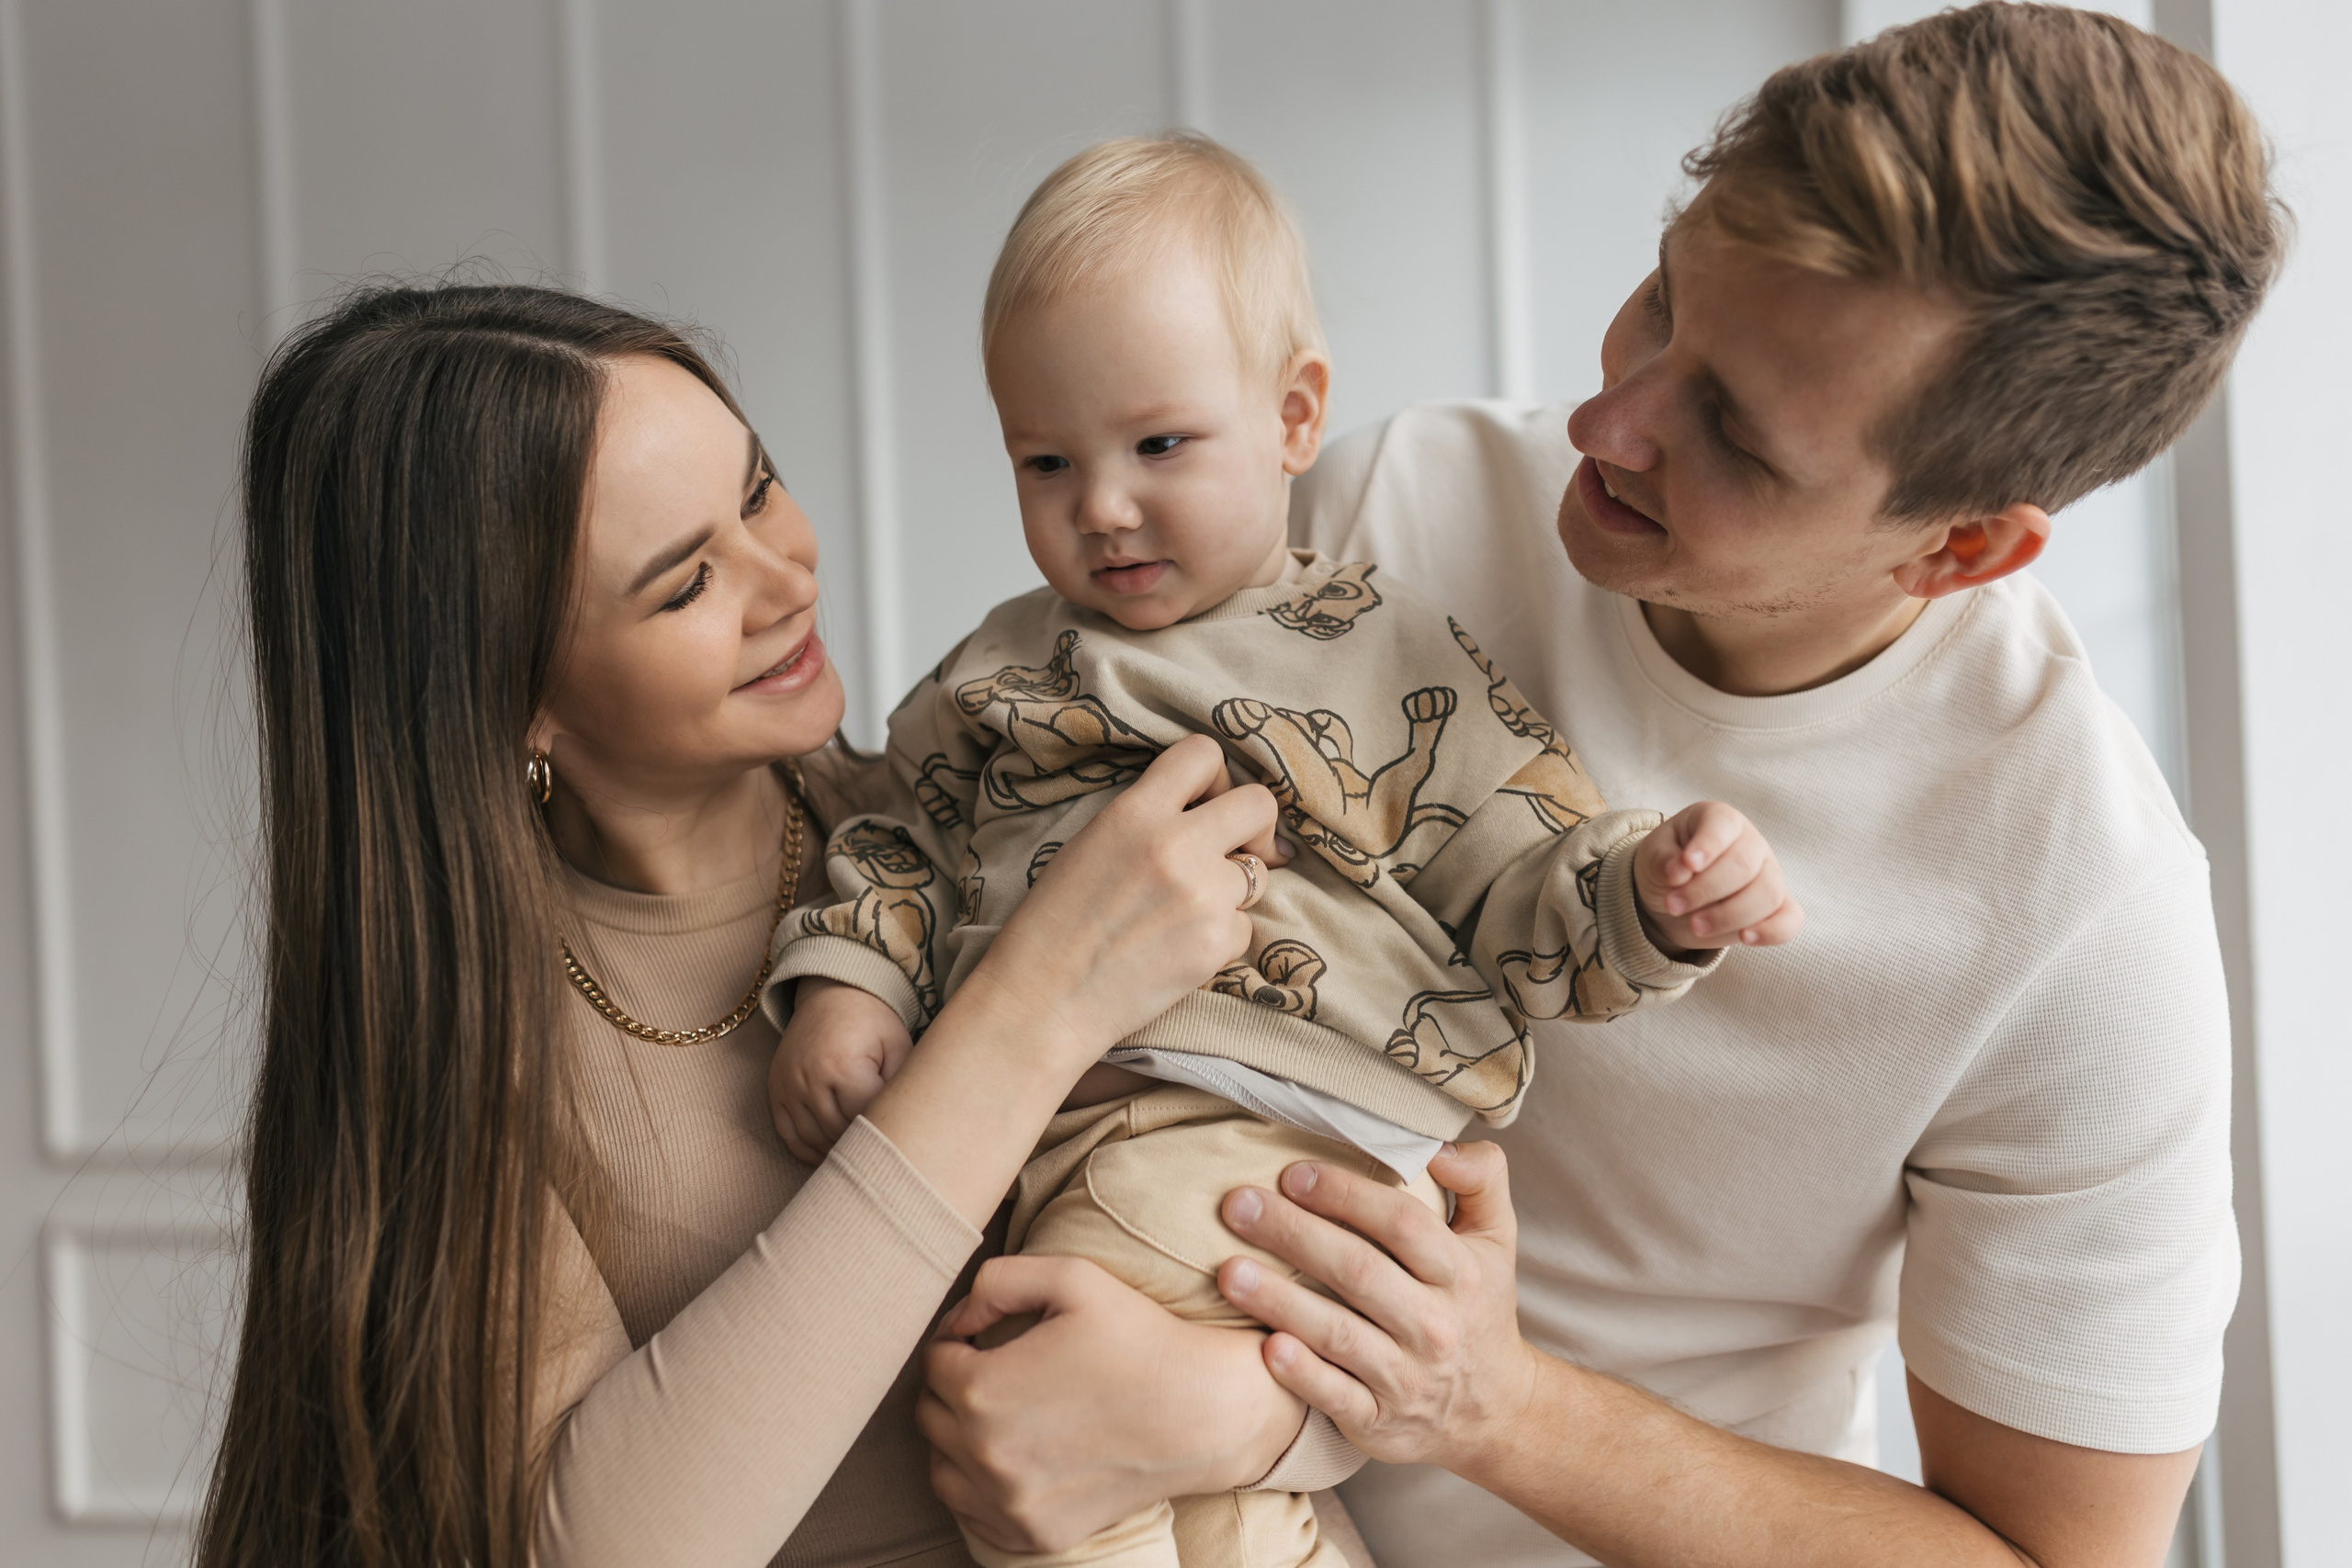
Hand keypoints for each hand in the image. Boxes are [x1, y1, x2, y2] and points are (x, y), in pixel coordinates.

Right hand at [768, 978, 913, 1163]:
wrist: (831, 993)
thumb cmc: (872, 1020)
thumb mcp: (898, 1044)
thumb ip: (902, 1082)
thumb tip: (906, 1121)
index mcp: (842, 1066)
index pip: (864, 1116)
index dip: (884, 1123)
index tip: (900, 1123)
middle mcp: (808, 1078)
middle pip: (838, 1131)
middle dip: (862, 1137)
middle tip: (883, 1138)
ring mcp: (788, 1086)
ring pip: (813, 1138)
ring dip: (837, 1148)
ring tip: (861, 1145)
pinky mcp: (776, 1090)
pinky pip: (789, 1134)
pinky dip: (809, 1150)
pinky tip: (830, 1152)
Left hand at [920, 1255, 1304, 1553]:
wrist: (1201, 1411)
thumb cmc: (1137, 1338)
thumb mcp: (1072, 1277)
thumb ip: (995, 1281)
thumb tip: (956, 1319)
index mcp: (983, 1389)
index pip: (933, 1361)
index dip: (957, 1341)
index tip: (987, 1338)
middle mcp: (984, 1454)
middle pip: (930, 1415)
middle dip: (955, 1387)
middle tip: (998, 1371)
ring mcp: (1008, 1502)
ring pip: (941, 1467)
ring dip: (958, 1438)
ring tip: (1003, 1414)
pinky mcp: (1032, 1535)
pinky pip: (971, 1512)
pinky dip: (980, 1487)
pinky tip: (1015, 1457)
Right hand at [963, 735, 1288, 1063]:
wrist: (1042, 1000)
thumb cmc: (1054, 925)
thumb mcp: (1091, 845)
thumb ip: (1148, 820)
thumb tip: (1208, 814)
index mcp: (1133, 812)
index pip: (1203, 754)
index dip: (1216, 778)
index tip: (1209, 803)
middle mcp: (1175, 845)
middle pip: (1259, 805)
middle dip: (1256, 828)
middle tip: (1240, 851)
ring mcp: (1202, 895)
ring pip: (1256, 875)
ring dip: (1231, 892)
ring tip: (1181, 916)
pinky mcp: (1217, 942)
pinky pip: (1245, 927)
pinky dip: (1221, 938)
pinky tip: (1178, 950)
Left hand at [1213, 1141, 1542, 1478]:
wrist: (1495, 1412)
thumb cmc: (1478, 1306)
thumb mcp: (1497, 1239)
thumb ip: (1481, 1177)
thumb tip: (1437, 1146)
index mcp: (1460, 1273)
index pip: (1402, 1224)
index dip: (1346, 1195)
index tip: (1293, 1174)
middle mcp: (1435, 1325)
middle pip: (1359, 1272)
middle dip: (1294, 1235)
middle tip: (1236, 1206)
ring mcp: (1407, 1377)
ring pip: (1338, 1334)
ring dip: (1280, 1301)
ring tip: (1228, 1272)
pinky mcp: (1379, 1421)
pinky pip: (1336, 1397)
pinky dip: (1301, 1375)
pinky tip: (1265, 1347)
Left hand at [1633, 801, 1802, 952]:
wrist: (1675, 895)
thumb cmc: (1667, 866)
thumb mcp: (1652, 857)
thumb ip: (1663, 860)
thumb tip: (1679, 871)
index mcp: (1720, 820)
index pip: (1723, 824)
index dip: (1708, 845)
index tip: (1687, 865)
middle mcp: (1752, 843)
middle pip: (1744, 866)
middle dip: (1706, 890)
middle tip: (1672, 905)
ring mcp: (1769, 874)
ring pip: (1767, 894)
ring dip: (1729, 915)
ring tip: (1695, 925)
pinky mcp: (1776, 907)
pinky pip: (1789, 920)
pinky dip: (1772, 932)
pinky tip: (1745, 939)